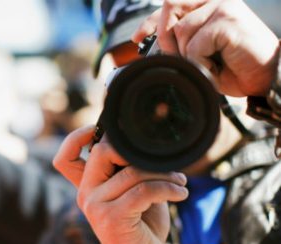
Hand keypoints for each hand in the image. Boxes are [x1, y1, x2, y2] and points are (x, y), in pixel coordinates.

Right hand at [53, 126, 187, 243]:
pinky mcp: (112, 218)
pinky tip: (180, 193)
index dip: (78, 137)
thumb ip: (127, 170)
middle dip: (137, 150)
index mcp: (86, 185)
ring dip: (164, 173)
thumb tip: (142, 140)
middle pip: (102, 152)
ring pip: (132, 172)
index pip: (65, 157)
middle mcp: (85, 194)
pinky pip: (144, 190)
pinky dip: (168, 188)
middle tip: (162, 160)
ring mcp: (95, 206)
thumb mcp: (131, 192)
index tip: (110, 133)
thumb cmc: (139, 224)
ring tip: (180, 181)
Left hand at [132, 0, 279, 96]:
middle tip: (182, 60)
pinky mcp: (227, 20)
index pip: (172, 4)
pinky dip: (201, 64)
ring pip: (181, 32)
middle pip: (170, 9)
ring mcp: (223, 7)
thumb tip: (154, 43)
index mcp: (209, 3)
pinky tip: (217, 68)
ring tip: (210, 65)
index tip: (136, 38)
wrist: (266, 77)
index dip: (150, 21)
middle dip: (166, 39)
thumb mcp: (201, 52)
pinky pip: (195, 45)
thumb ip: (182, 41)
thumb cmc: (234, 67)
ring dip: (190, 57)